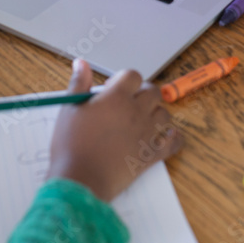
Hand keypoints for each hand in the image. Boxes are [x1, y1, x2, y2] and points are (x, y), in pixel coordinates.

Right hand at [47, 60, 183, 201]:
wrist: (81, 179)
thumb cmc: (71, 145)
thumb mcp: (70, 109)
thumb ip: (78, 83)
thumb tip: (81, 63)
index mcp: (116, 97)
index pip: (133, 75)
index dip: (124, 80)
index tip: (113, 90)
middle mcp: (136, 111)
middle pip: (153, 92)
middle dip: (143, 93)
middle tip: (129, 103)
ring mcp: (147, 133)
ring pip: (165, 114)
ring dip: (156, 114)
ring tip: (141, 121)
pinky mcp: (152, 154)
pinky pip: (174, 143)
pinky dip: (173, 139)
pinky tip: (166, 137)